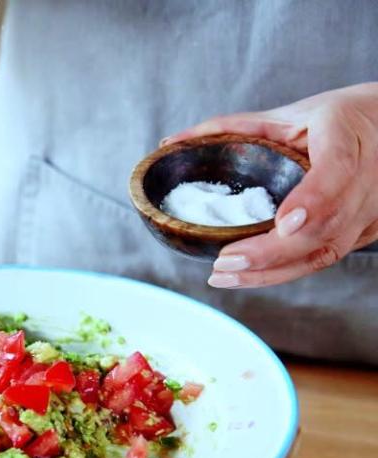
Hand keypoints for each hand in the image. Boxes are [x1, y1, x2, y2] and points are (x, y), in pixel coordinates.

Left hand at [163, 82, 377, 287]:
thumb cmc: (338, 117)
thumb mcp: (290, 112)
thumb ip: (232, 127)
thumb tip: (170, 143)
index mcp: (348, 137)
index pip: (338, 170)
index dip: (315, 199)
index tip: (285, 223)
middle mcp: (369, 178)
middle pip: (326, 224)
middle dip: (273, 250)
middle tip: (226, 260)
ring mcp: (371, 210)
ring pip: (326, 250)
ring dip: (273, 270)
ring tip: (224, 275)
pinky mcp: (366, 231)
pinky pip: (326, 257)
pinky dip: (285, 271)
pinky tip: (249, 276)